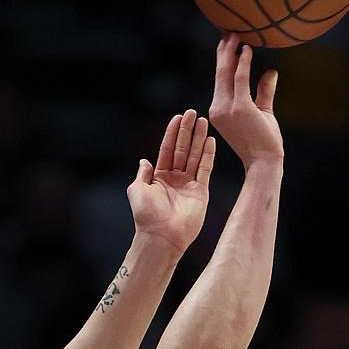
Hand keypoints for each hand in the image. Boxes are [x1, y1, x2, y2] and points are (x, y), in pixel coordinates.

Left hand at [126, 108, 215, 254]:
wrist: (161, 236)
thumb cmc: (146, 215)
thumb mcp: (136, 189)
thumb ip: (142, 174)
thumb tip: (144, 160)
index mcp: (159, 177)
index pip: (167, 149)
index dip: (172, 133)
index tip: (178, 117)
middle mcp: (175, 179)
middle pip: (183, 149)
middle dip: (188, 131)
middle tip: (193, 113)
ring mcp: (189, 184)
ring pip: (195, 156)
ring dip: (199, 138)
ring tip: (204, 121)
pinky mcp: (201, 192)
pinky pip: (205, 170)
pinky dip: (208, 156)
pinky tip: (211, 141)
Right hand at [207, 34, 281, 165]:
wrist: (264, 162)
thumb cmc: (263, 142)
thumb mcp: (263, 113)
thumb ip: (265, 92)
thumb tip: (271, 71)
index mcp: (219, 110)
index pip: (219, 80)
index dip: (223, 60)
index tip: (227, 43)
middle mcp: (218, 108)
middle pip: (219, 73)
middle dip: (223, 51)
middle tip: (229, 31)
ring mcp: (227, 109)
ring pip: (226, 73)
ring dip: (231, 52)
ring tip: (236, 34)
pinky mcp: (240, 108)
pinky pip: (240, 79)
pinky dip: (243, 63)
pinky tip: (248, 50)